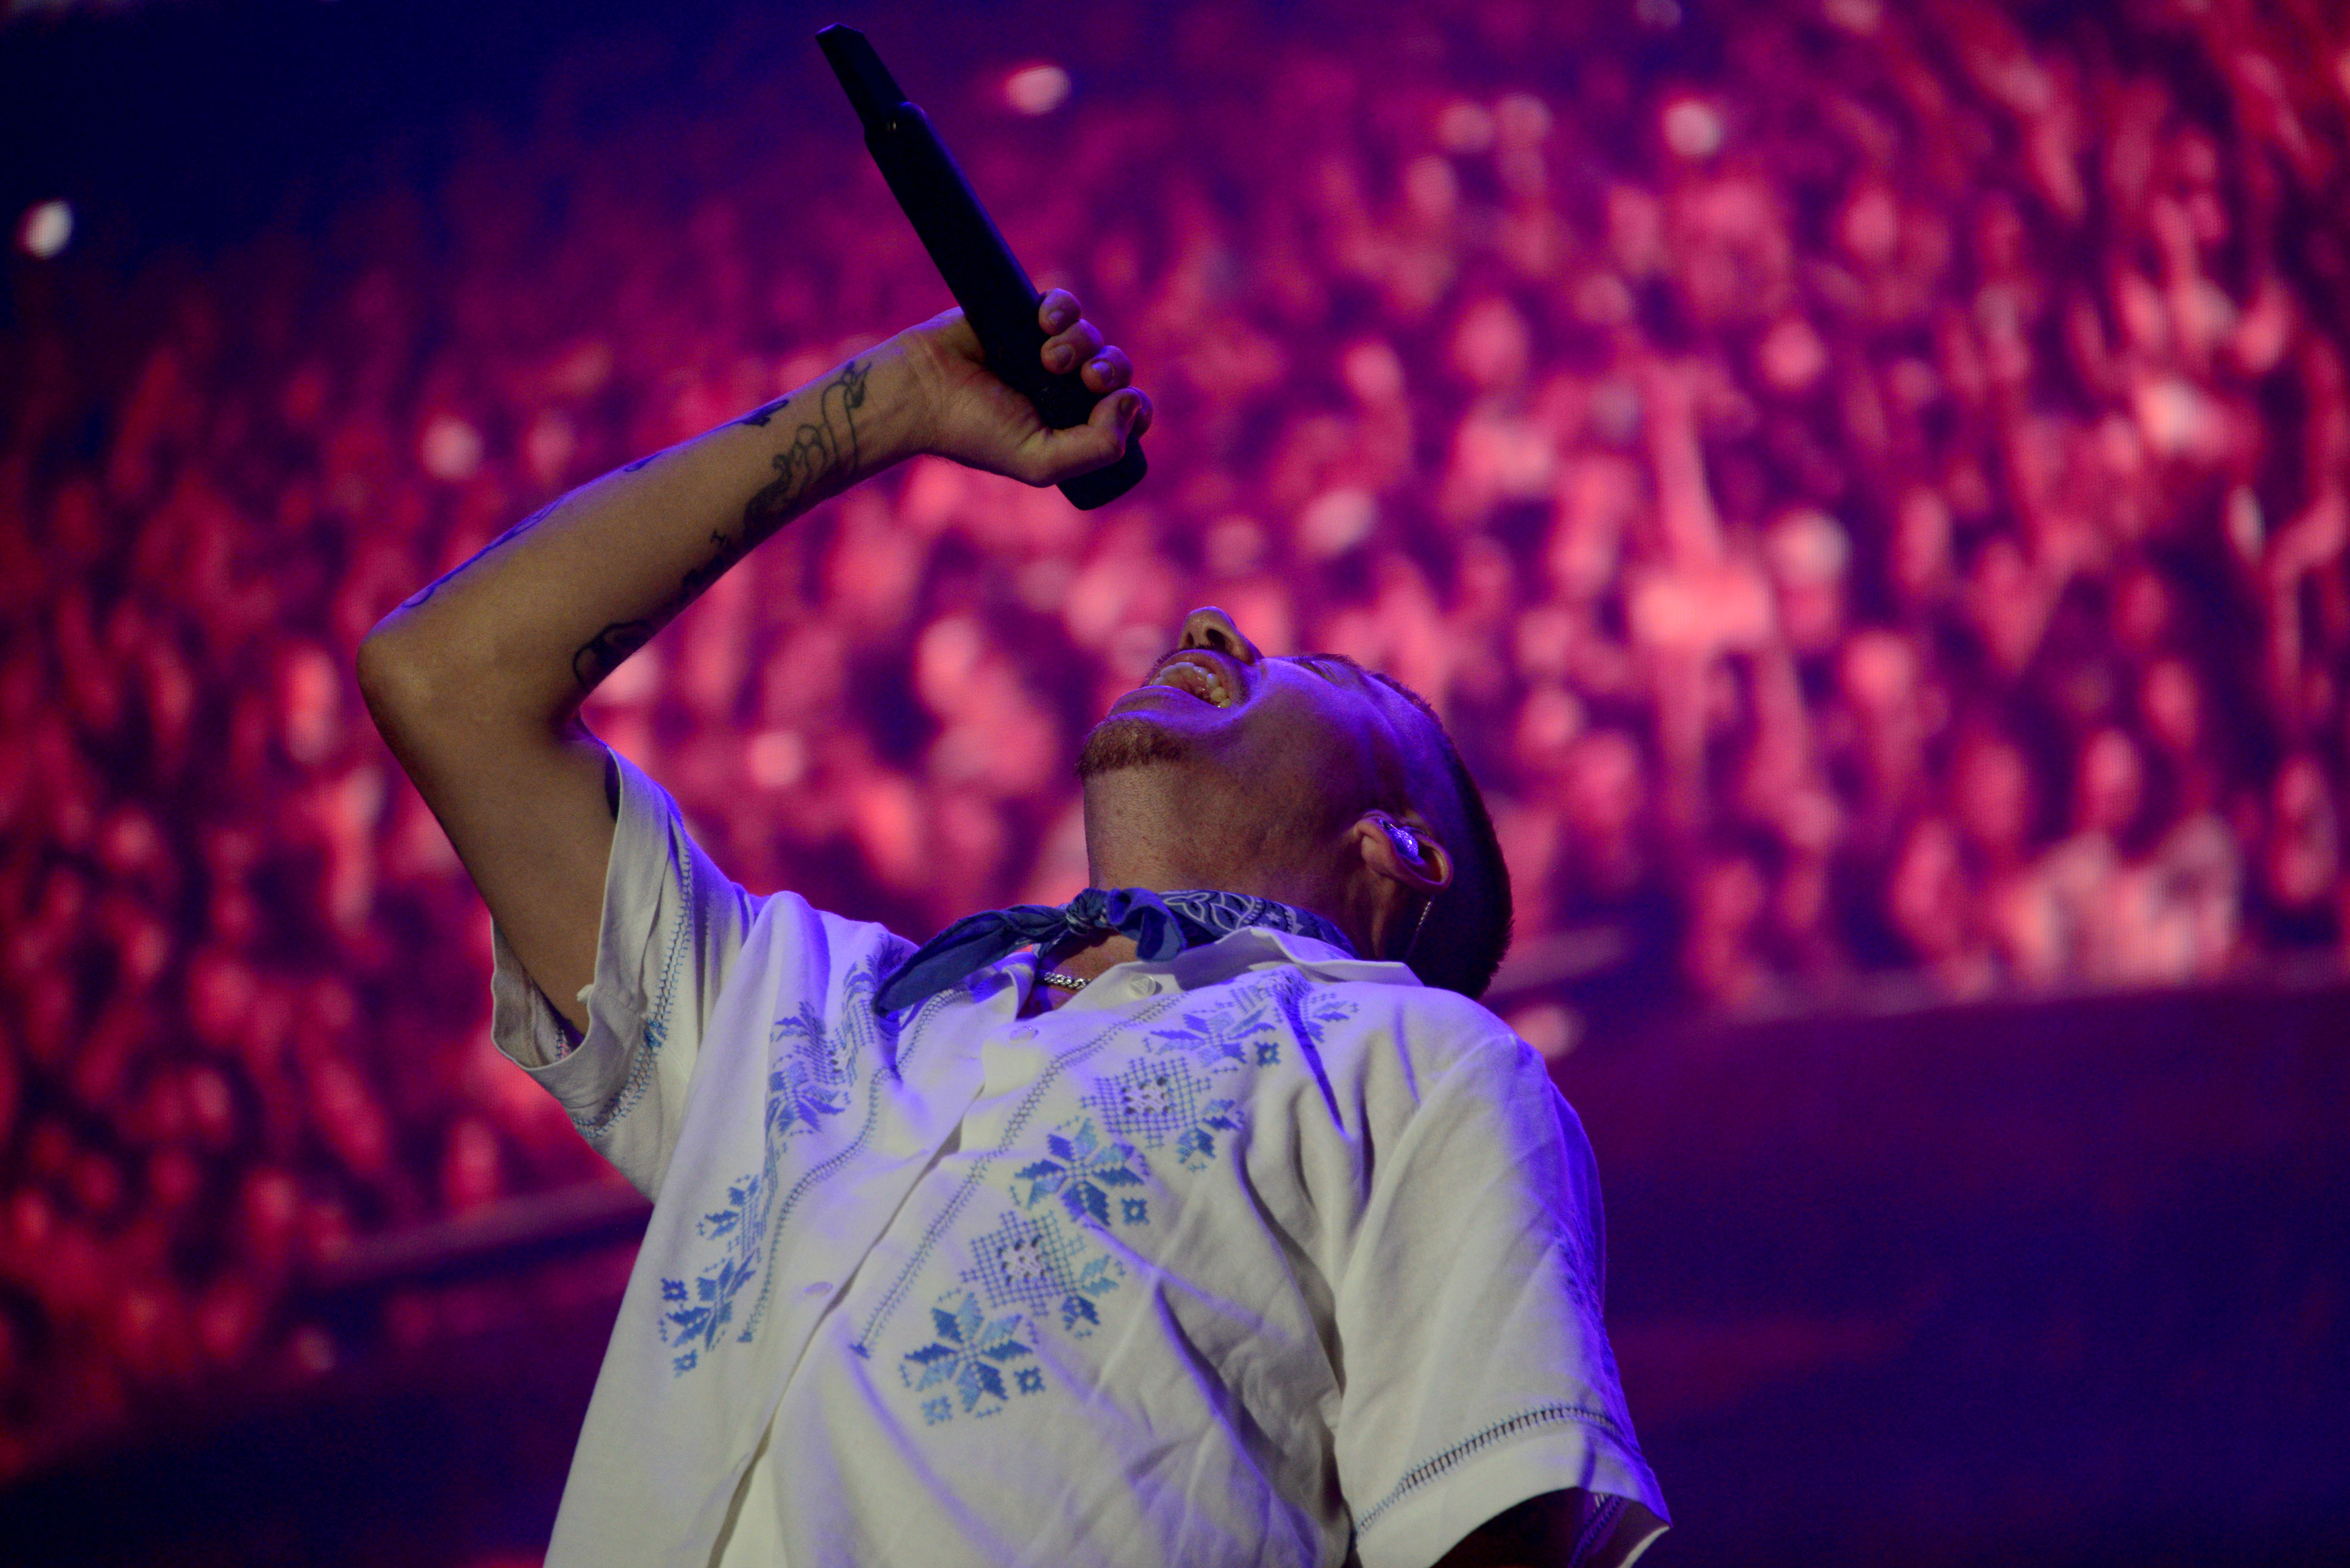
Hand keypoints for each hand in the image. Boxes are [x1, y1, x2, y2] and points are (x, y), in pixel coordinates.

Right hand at [895, 288, 1151, 484]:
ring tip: (1048, 356)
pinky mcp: (1026, 317)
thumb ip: (1096, 448)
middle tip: (1087, 378)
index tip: (1112, 404)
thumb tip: (1132, 402)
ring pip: (1093, 337)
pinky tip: (1045, 320)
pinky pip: (1065, 305)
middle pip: (1116, 370)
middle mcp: (1063, 390)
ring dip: (1081, 343)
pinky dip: (1064, 308)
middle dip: (1110, 371)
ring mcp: (1046, 352)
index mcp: (1072, 427)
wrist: (921, 391)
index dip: (1134, 407)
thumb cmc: (974, 433)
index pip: (1127, 414)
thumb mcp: (1040, 461)